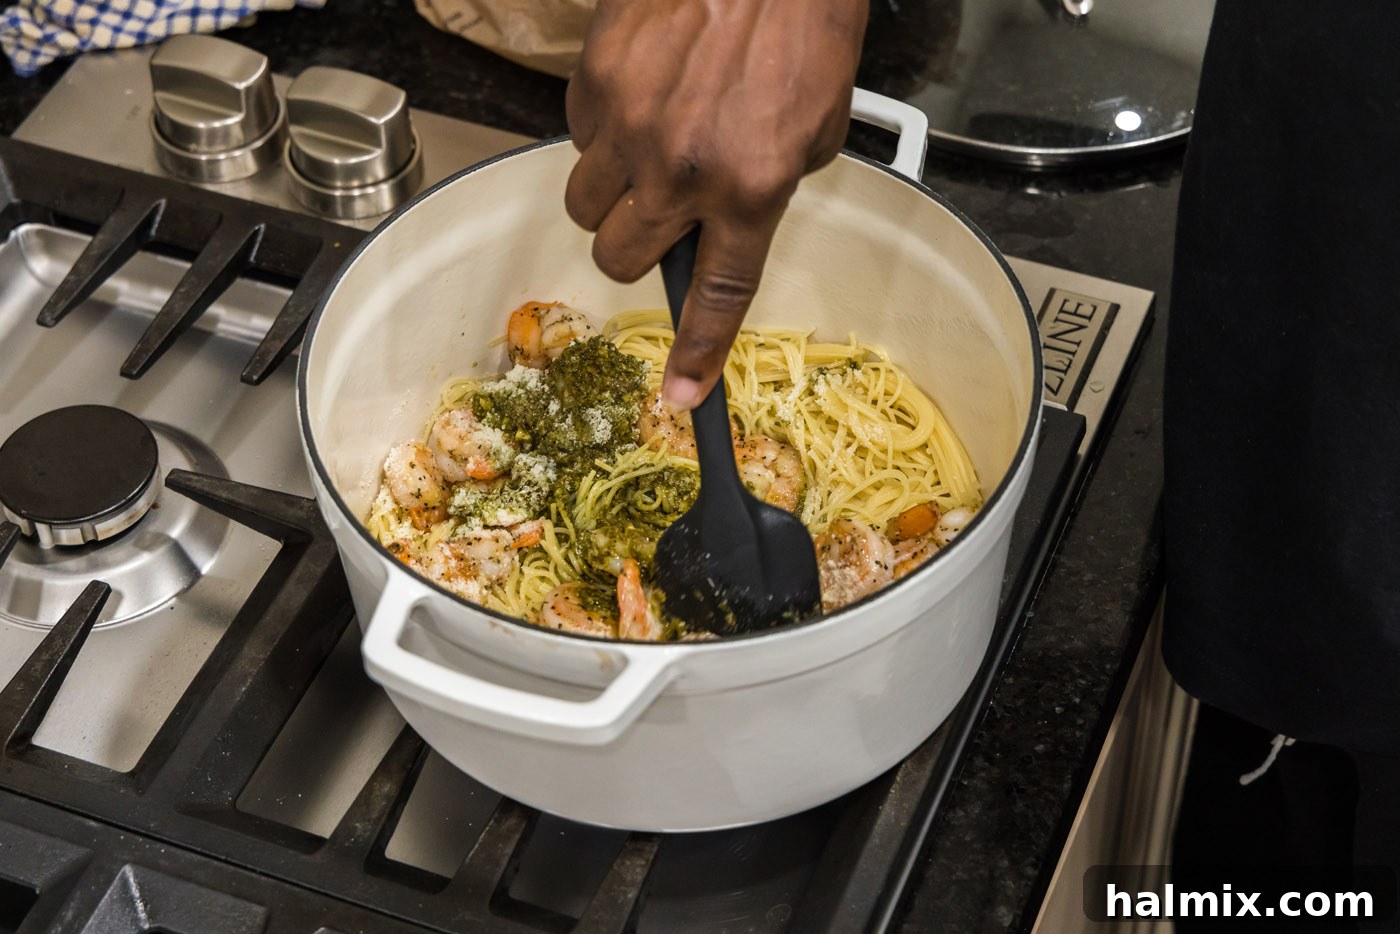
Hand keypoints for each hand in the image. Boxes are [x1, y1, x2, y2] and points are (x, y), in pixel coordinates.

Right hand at [565, 0, 868, 408]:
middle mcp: (683, 168)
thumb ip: (772, 185)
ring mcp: (630, 125)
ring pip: (588, 203)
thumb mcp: (818, 125)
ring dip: (613, 193)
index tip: (681, 394)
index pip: (717, 293)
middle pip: (622, 257)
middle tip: (660, 215)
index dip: (698, 351)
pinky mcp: (595, 80)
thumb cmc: (802, 20)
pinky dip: (604, 128)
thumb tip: (730, 215)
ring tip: (649, 146)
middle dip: (638, 247)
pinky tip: (644, 93)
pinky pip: (579, 134)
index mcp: (751, 187)